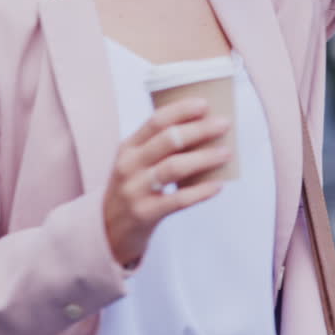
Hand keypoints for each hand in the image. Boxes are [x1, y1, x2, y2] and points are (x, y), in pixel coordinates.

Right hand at [102, 99, 230, 267]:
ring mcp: (135, 190)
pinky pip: (178, 200)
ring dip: (203, 158)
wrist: (108, 231)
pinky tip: (218, 185)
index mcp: (128, 147)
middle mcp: (129, 165)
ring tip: (226, 152)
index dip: (181, 110)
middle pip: (168, 140)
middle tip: (224, 124)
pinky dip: (200, 191)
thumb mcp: (135, 164)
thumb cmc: (133, 190)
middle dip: (199, 130)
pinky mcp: (144, 213)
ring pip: (173, 168)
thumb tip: (204, 130)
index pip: (155, 121)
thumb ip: (159, 148)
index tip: (204, 104)